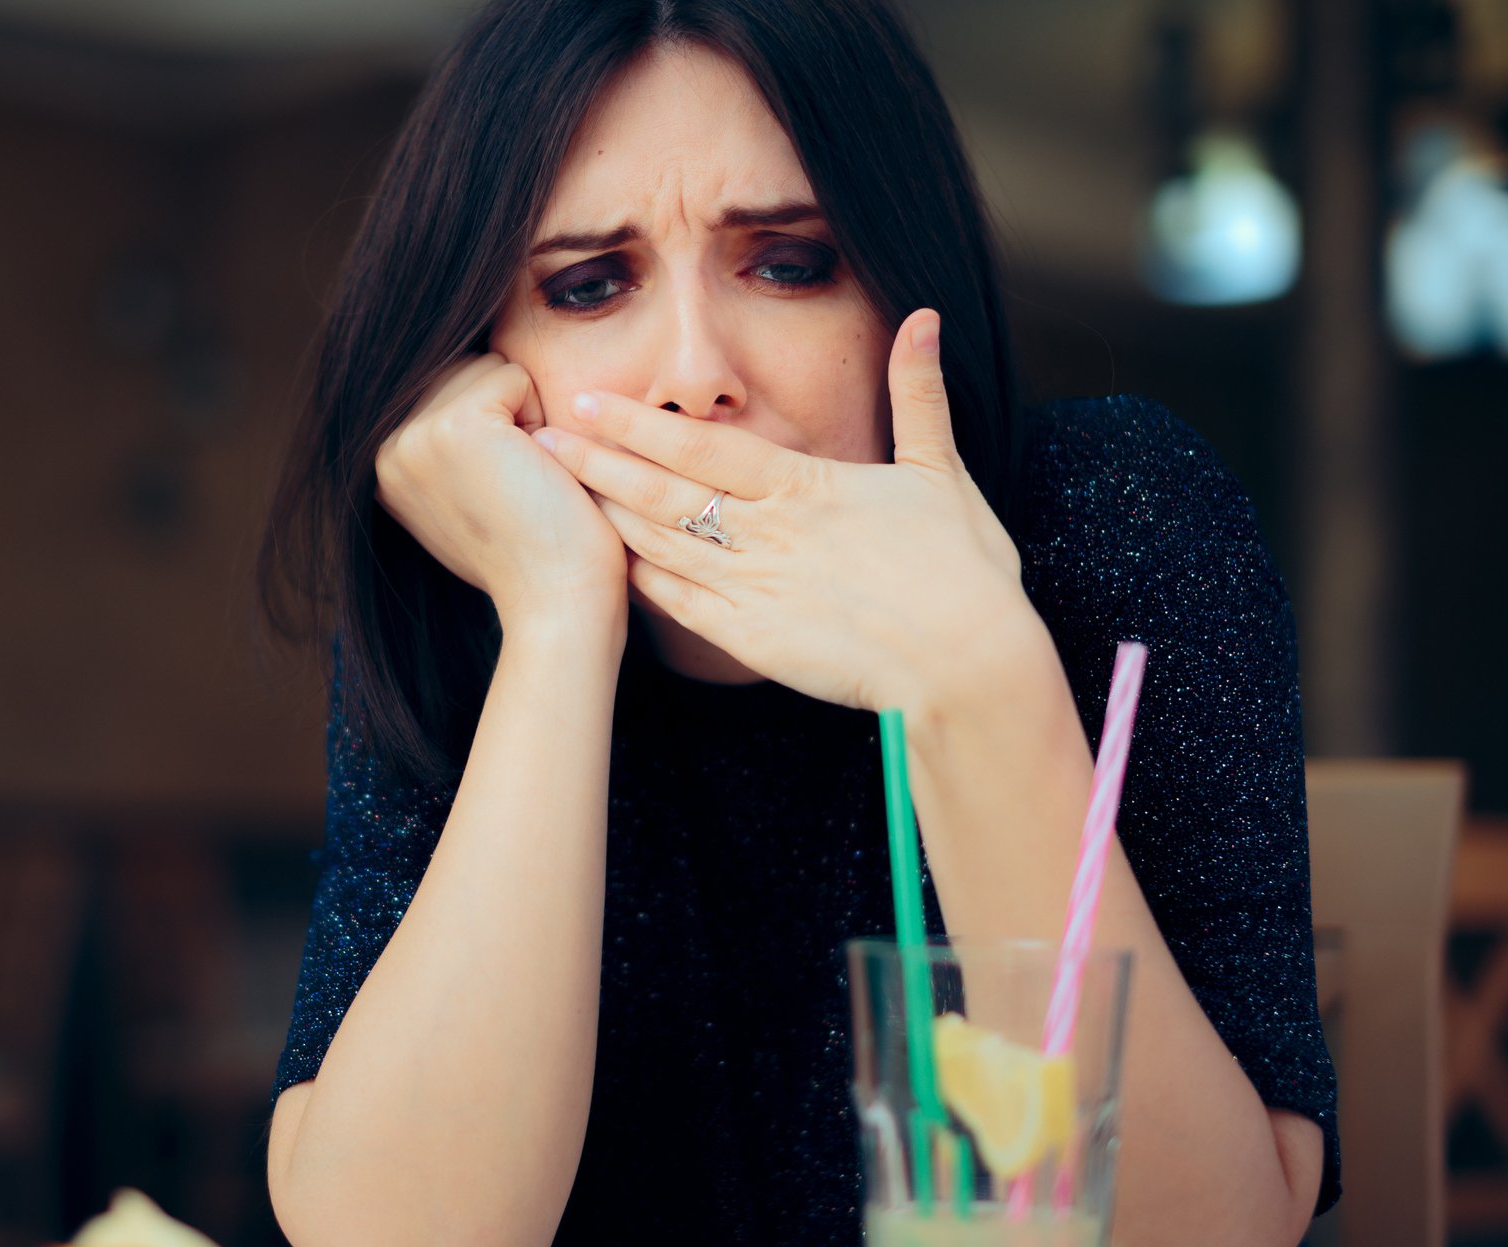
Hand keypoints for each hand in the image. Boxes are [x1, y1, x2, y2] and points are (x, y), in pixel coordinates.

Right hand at [375, 353, 628, 632]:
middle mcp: (386, 449)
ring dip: (524, 413)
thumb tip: (458, 381)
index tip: (500, 491)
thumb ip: (449, 447)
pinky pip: (513, 376)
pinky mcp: (454, 427)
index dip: (495, 427)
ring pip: (488, 368)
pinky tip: (536, 470)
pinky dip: (541, 416)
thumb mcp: (471, 495)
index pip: (447, 388)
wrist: (557, 601)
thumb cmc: (536, 553)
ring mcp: (415, 437)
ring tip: (525, 477)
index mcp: (385, 465)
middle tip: (517, 484)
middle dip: (507, 413)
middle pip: (465, 369)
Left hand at [529, 310, 1034, 716]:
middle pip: (664, 489)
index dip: (638, 424)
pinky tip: (605, 562)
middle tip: (539, 438)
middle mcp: (769, 534)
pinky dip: (641, 580)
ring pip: (663, 543)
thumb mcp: (943, 474)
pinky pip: (682, 604)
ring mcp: (755, 589)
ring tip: (553, 492)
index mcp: (807, 487)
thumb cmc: (963, 573)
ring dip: (605, 514)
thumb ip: (919, 395)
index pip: (704, 445)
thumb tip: (924, 318)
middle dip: (597, 461)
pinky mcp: (753, 640)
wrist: (968, 667)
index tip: (588, 402)